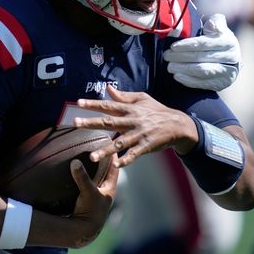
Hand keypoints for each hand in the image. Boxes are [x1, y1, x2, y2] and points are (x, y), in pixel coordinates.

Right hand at [65, 155, 118, 247]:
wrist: (83, 232)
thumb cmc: (90, 212)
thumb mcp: (87, 193)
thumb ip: (82, 177)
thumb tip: (75, 162)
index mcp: (109, 189)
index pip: (114, 168)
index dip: (114, 157)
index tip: (112, 144)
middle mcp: (104, 193)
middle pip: (107, 173)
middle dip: (105, 162)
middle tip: (101, 148)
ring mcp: (96, 198)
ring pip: (97, 180)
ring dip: (94, 171)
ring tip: (89, 159)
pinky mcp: (87, 203)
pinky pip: (87, 187)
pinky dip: (84, 180)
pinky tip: (76, 176)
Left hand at [74, 86, 197, 166]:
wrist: (178, 125)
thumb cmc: (157, 111)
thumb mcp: (142, 99)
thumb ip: (124, 96)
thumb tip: (108, 88)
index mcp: (130, 109)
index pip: (108, 105)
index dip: (93, 104)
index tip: (78, 103)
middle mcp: (132, 121)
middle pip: (109, 122)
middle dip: (91, 123)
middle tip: (75, 123)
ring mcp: (139, 134)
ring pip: (120, 143)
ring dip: (106, 150)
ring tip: (92, 157)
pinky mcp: (147, 146)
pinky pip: (135, 154)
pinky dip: (126, 160)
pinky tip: (116, 165)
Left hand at [163, 13, 240, 90]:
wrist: (228, 60)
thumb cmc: (216, 40)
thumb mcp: (216, 28)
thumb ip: (215, 23)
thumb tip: (212, 23)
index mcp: (229, 41)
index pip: (205, 43)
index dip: (187, 45)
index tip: (173, 46)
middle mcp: (232, 57)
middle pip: (202, 58)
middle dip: (181, 57)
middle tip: (166, 56)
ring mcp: (228, 73)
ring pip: (202, 71)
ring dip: (183, 69)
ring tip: (169, 67)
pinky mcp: (222, 84)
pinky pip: (203, 83)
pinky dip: (188, 80)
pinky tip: (177, 76)